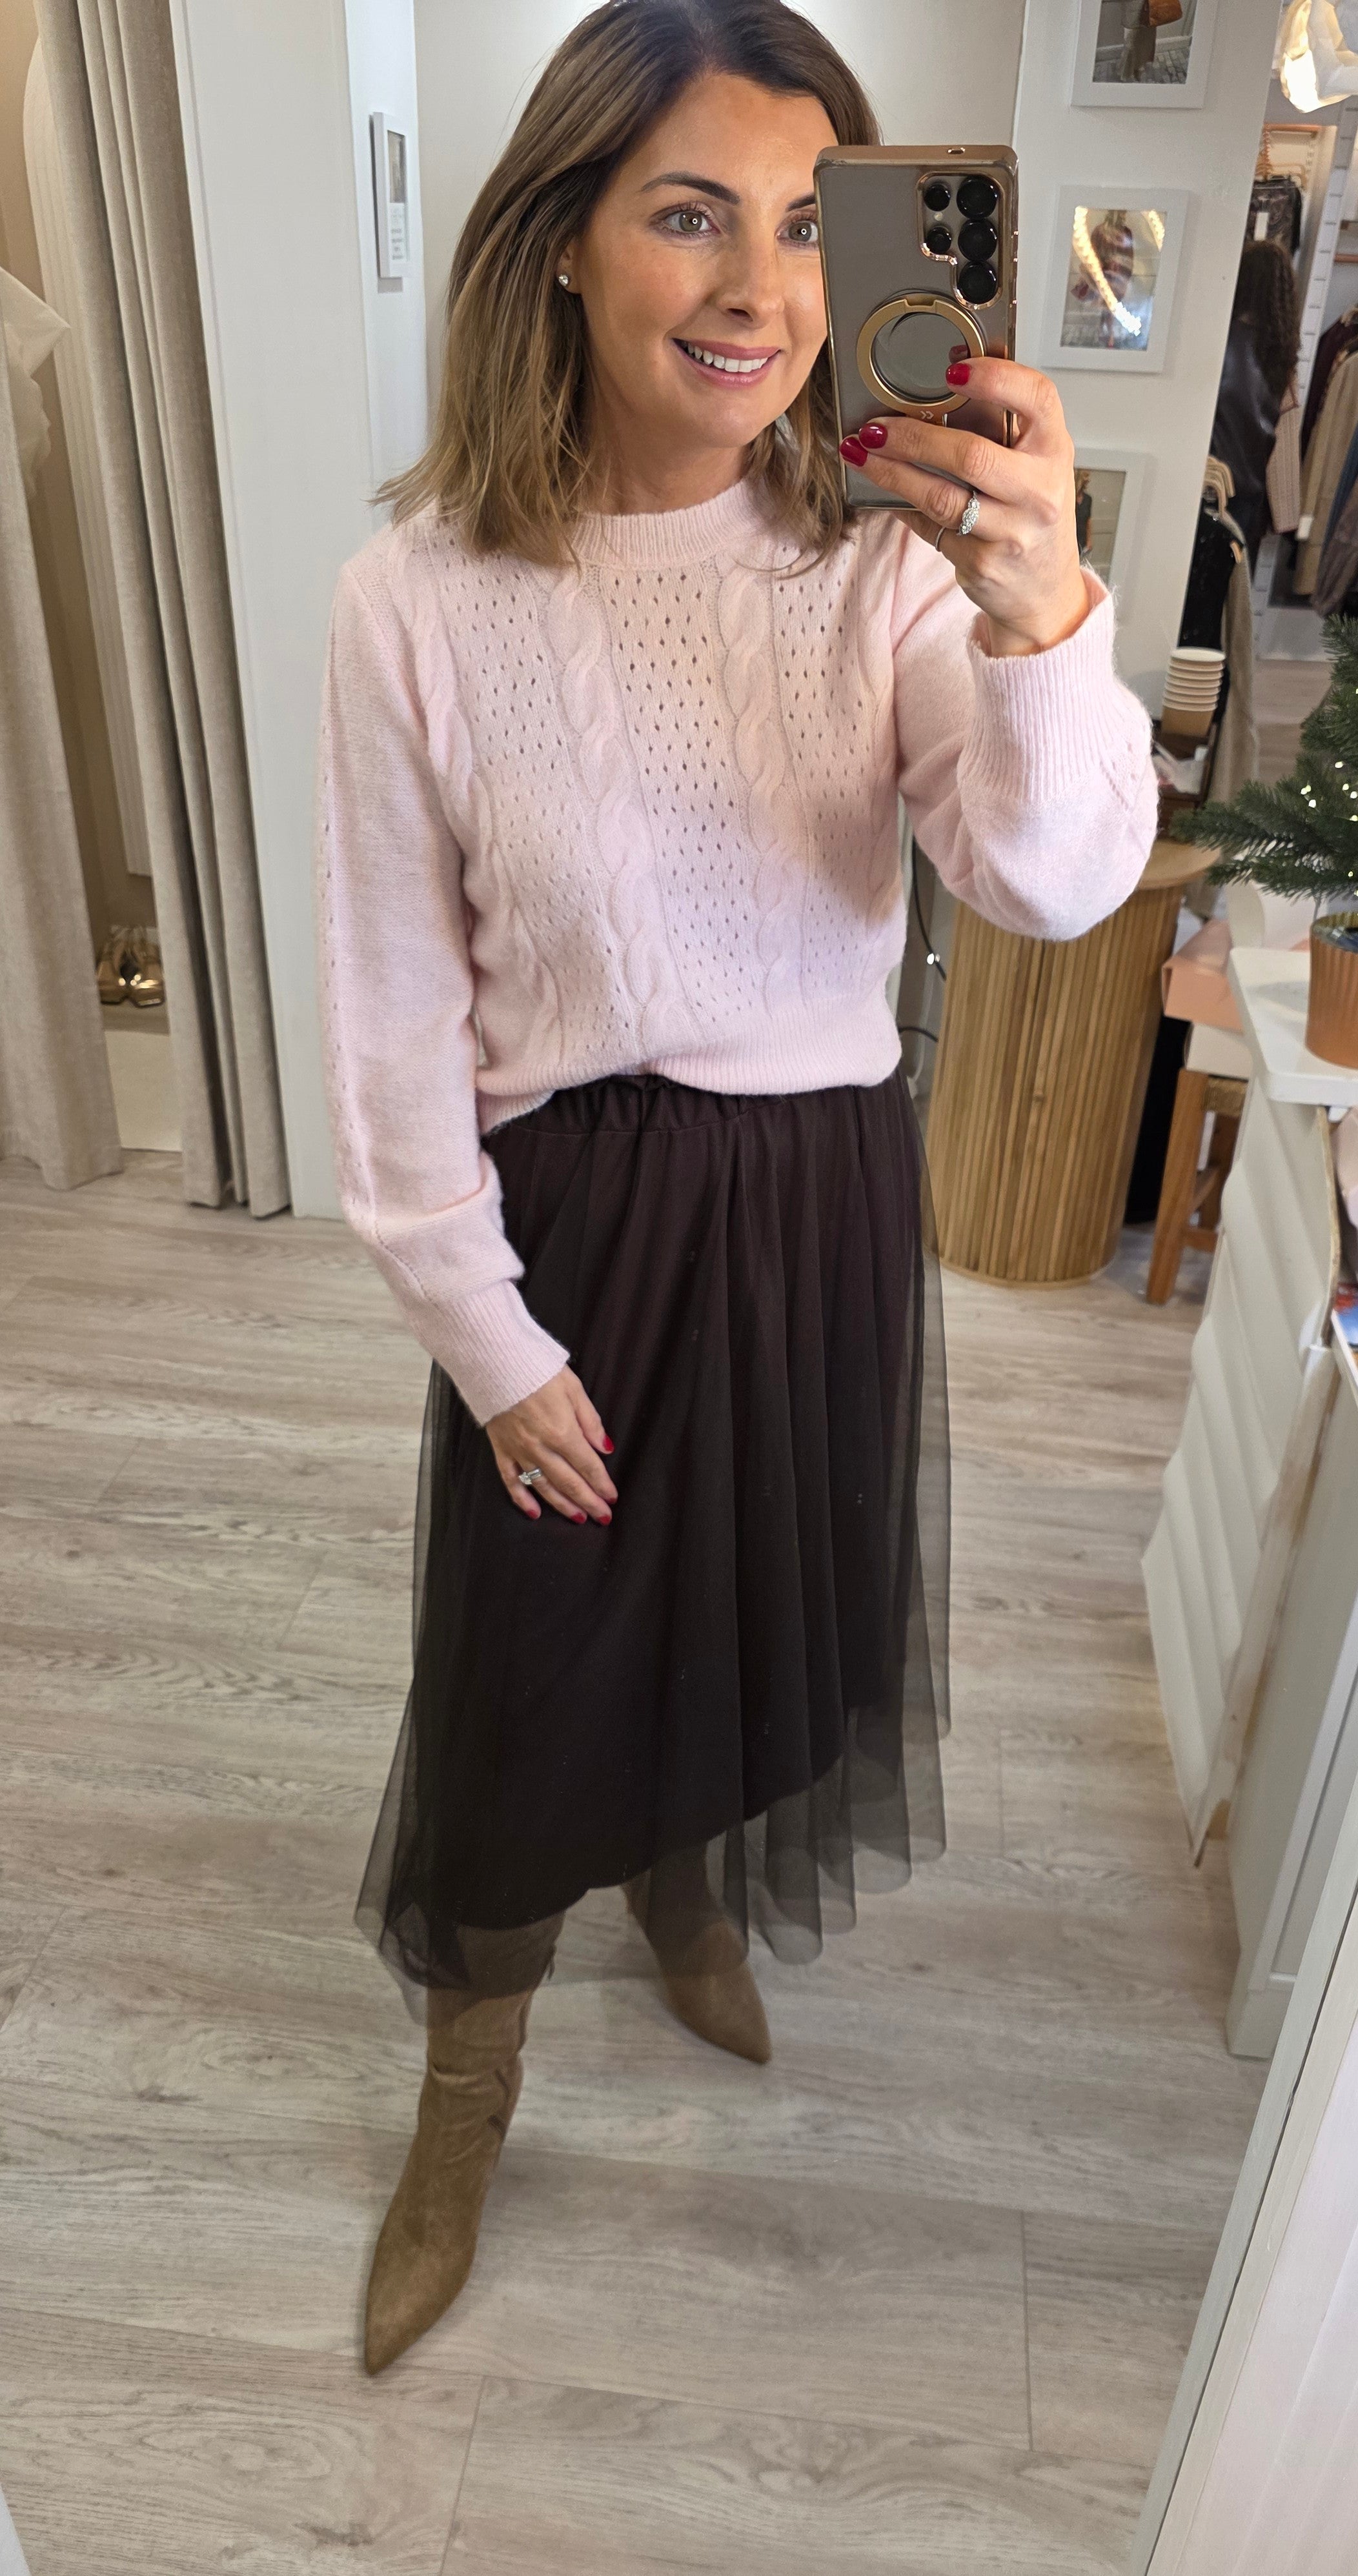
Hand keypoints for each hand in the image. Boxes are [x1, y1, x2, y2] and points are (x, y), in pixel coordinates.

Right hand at [486, 1366, 616, 1525]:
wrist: (495, 1361)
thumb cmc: (537, 1370)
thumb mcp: (574, 1389)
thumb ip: (590, 1421)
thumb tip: (605, 1447)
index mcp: (562, 1431)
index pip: (587, 1466)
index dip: (601, 1484)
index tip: (611, 1498)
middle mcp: (542, 1447)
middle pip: (569, 1482)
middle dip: (588, 1501)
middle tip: (602, 1516)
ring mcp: (519, 1451)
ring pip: (544, 1487)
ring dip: (563, 1505)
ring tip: (578, 1518)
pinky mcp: (501, 1449)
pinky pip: (512, 1480)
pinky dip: (522, 1499)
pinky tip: (534, 1513)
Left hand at [840, 358, 1088, 657]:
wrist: (1043, 589)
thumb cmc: (1032, 513)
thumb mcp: (1032, 462)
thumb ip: (997, 424)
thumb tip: (944, 372)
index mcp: (1055, 450)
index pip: (1038, 398)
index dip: (996, 377)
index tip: (952, 368)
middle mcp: (1040, 491)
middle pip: (972, 455)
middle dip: (913, 438)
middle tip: (876, 426)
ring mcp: (1012, 532)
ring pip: (941, 497)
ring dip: (892, 472)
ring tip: (861, 452)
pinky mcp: (982, 563)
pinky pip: (930, 527)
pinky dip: (901, 506)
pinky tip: (880, 490)